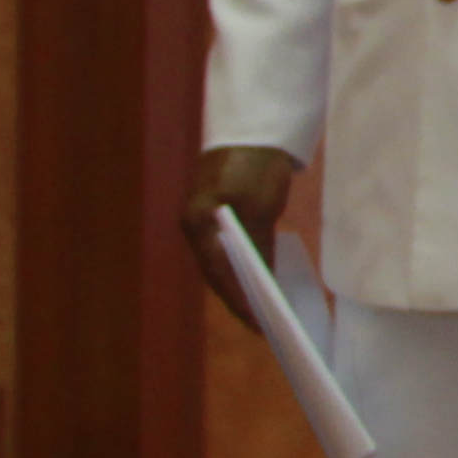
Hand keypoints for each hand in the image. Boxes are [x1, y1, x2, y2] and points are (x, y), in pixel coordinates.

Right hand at [179, 145, 297, 329]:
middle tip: (263, 327)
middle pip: (215, 272)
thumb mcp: (262, 205)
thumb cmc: (256, 164)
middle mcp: (194, 225)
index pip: (218, 272)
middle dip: (237, 300)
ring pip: (219, 264)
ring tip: (263, 313)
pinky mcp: (215, 215)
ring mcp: (202, 221)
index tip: (258, 324)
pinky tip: (260, 283)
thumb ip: (259, 241)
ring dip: (238, 287)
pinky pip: (226, 252)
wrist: (252, 130)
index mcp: (199, 222)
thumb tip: (261, 279)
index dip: (238, 300)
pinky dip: (242, 269)